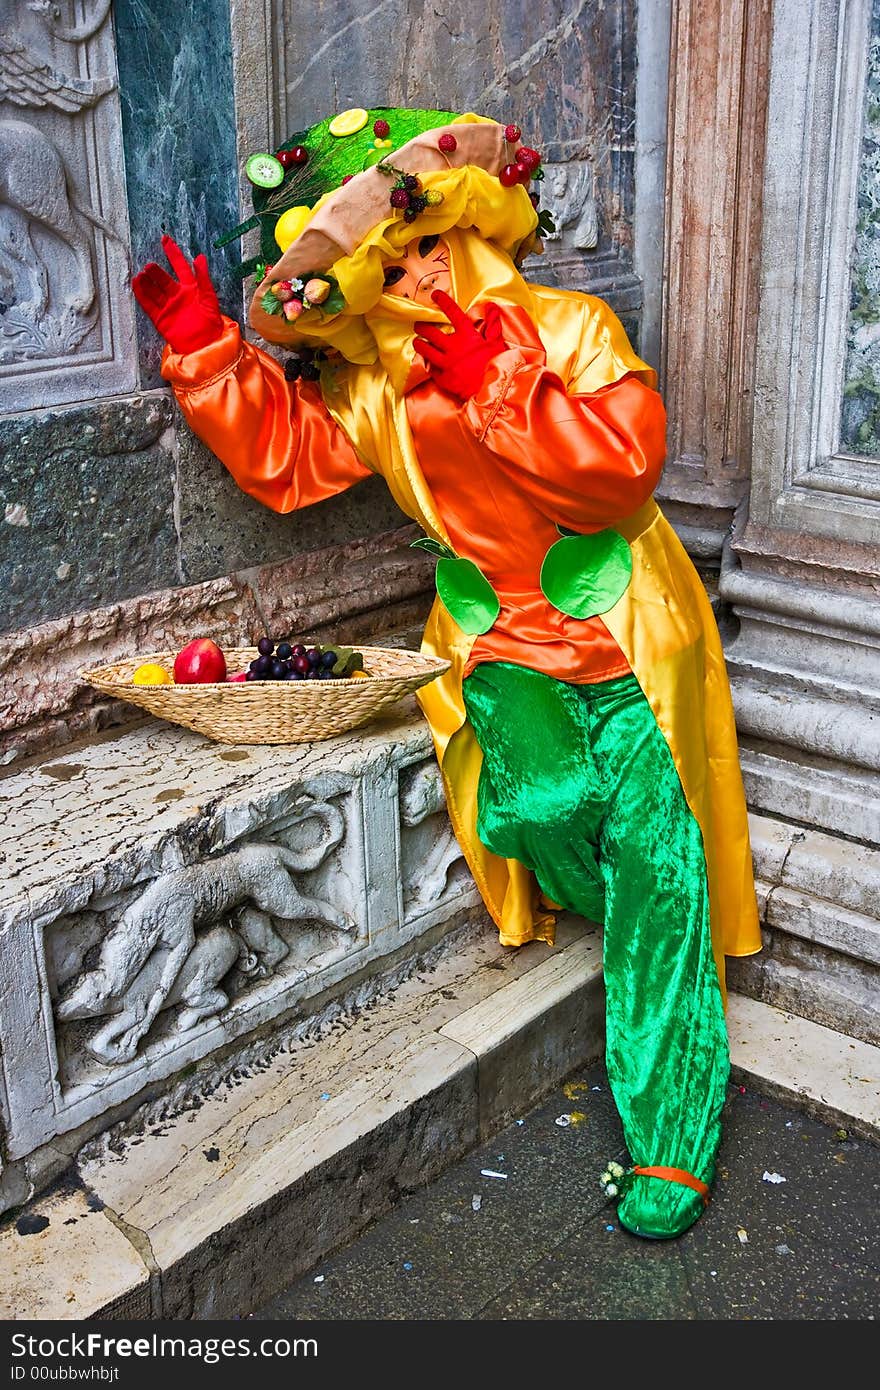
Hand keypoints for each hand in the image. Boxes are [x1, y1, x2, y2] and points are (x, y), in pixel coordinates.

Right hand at [132, 235, 222, 353]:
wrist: (205, 345)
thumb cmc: (212, 324)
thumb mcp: (210, 297)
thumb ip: (203, 277)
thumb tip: (200, 258)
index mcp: (191, 289)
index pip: (180, 266)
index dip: (173, 253)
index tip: (165, 240)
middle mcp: (178, 296)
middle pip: (163, 279)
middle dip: (156, 272)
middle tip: (150, 266)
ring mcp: (169, 307)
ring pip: (154, 290)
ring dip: (147, 282)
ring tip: (142, 274)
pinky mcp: (161, 318)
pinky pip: (148, 304)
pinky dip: (141, 295)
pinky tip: (136, 284)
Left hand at [413, 289, 507, 399]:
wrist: (493, 390)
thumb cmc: (497, 365)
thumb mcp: (498, 343)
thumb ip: (493, 325)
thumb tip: (492, 308)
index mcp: (467, 336)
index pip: (453, 313)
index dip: (443, 302)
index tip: (435, 295)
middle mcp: (454, 347)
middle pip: (431, 332)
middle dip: (422, 327)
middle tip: (418, 325)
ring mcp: (446, 364)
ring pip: (426, 350)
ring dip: (419, 344)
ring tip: (417, 342)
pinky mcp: (444, 379)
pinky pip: (432, 370)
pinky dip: (431, 366)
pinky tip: (430, 363)